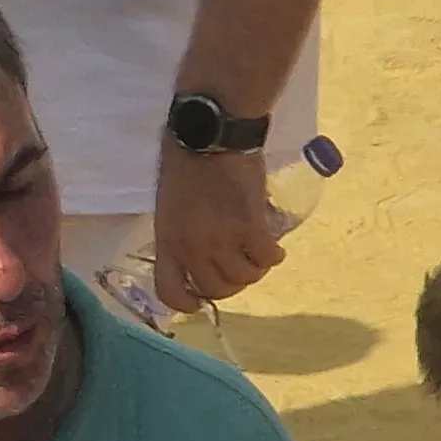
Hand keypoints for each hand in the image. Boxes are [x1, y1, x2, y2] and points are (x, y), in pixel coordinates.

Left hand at [152, 144, 285, 313]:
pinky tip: (274, 247)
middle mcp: (192, 247)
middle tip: (240, 267)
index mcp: (167, 240)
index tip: (200, 301)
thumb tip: (196, 257)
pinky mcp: (250, 226)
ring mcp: (221, 239)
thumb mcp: (169, 205)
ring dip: (255, 270)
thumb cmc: (186, 163)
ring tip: (258, 254)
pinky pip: (267, 258)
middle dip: (231, 284)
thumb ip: (180, 233)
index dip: (186, 304)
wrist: (211, 136)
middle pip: (216, 289)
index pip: (169, 292)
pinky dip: (274, 256)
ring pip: (245, 277)